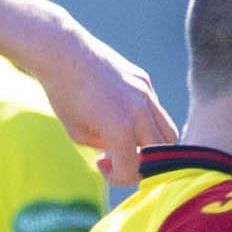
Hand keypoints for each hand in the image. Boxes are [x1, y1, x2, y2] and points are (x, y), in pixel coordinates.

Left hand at [22, 20, 175, 188]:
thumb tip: (128, 153)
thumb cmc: (65, 96)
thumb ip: (108, 148)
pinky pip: (156, 110)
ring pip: (168, 132)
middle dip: (142, 163)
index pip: (133, 169)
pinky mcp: (145, 80)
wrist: (63, 53)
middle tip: (119, 159)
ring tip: (127, 141)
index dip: (117, 177)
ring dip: (152, 145)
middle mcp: (140, 110)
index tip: (101, 164)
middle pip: (162, 154)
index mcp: (121, 128)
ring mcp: (146, 93)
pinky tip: (121, 115)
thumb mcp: (80, 134)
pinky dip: (145, 122)